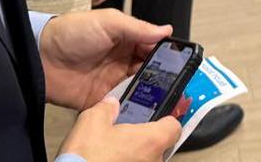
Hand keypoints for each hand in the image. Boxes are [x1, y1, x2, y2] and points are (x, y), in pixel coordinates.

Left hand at [40, 9, 172, 109]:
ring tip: (166, 97)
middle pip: (150, 69)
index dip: (166, 53)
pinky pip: (123, 104)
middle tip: (177, 82)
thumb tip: (167, 30)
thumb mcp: (108, 22)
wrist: (41, 58)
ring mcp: (113, 80)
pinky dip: (134, 106)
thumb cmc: (72, 32)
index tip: (181, 61)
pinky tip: (145, 109)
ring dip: (151, 92)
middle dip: (163, 75)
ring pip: (140, 88)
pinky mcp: (103, 99)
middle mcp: (122, 59)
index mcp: (125, 38)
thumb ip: (138, 28)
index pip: (152, 46)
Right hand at [58, 99, 183, 161]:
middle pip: (161, 146)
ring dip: (136, 156)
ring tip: (115, 152)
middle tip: (128, 135)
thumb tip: (111, 104)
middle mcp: (154, 161)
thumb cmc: (86, 158)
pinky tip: (110, 161)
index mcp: (151, 140)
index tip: (158, 117)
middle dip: (146, 140)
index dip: (166, 120)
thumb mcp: (92, 121)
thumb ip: (107, 108)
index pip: (174, 127)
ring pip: (148, 161)